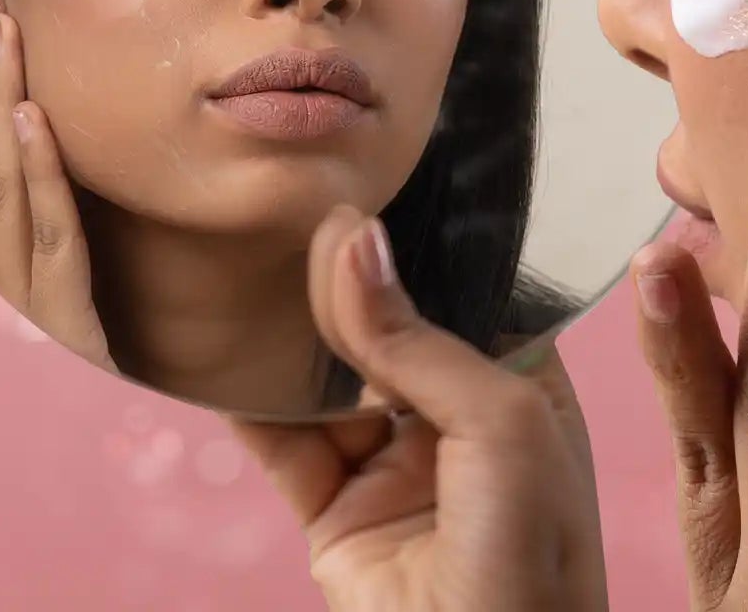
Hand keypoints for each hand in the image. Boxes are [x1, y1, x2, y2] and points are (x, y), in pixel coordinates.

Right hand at [0, 0, 112, 369]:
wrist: (137, 366)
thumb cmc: (90, 273)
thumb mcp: (46, 211)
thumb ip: (19, 158)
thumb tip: (6, 65)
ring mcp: (21, 290)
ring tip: (3, 37)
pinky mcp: (66, 308)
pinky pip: (49, 226)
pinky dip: (38, 166)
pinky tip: (34, 114)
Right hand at [233, 205, 607, 611]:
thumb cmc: (533, 569)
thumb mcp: (503, 430)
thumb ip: (419, 338)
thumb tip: (349, 239)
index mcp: (523, 392)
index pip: (466, 293)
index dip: (420, 243)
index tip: (367, 177)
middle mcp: (456, 422)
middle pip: (386, 326)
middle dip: (343, 276)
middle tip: (298, 210)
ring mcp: (391, 467)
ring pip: (326, 375)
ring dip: (289, 329)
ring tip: (250, 259)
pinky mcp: (333, 513)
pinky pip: (279, 439)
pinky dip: (244, 398)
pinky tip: (214, 348)